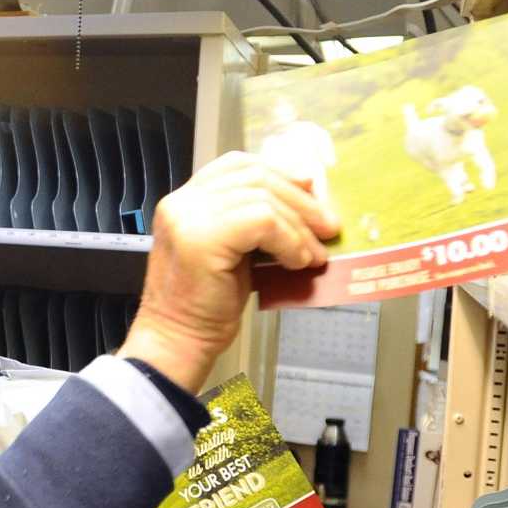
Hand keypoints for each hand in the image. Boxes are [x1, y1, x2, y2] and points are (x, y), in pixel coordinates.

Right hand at [118, 153, 338, 392]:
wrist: (178, 342)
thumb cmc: (206, 307)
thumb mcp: (233, 252)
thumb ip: (253, 223)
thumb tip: (304, 201)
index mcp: (186, 201)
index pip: (238, 165)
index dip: (280, 173)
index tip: (311, 191)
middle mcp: (183, 201)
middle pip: (255, 176)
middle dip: (300, 200)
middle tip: (328, 227)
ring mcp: (189, 216)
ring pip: (264, 198)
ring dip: (299, 227)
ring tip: (314, 255)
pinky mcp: (203, 237)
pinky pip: (264, 221)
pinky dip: (290, 241)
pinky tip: (297, 262)